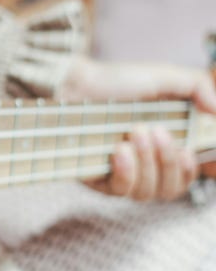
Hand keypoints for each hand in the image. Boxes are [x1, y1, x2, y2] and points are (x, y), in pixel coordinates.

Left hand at [59, 56, 215, 200]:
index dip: (190, 171)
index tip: (189, 150)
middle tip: (156, 131)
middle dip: (169, 162)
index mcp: (161, 147)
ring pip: (148, 193)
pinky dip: (127, 172)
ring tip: (134, 132)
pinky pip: (121, 190)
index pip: (184, 176)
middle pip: (170, 190)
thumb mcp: (162, 77)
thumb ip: (196, 87)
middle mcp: (142, 166)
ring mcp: (119, 174)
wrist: (74, 84)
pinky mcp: (96, 179)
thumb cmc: (114, 81)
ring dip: (148, 163)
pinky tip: (119, 150)